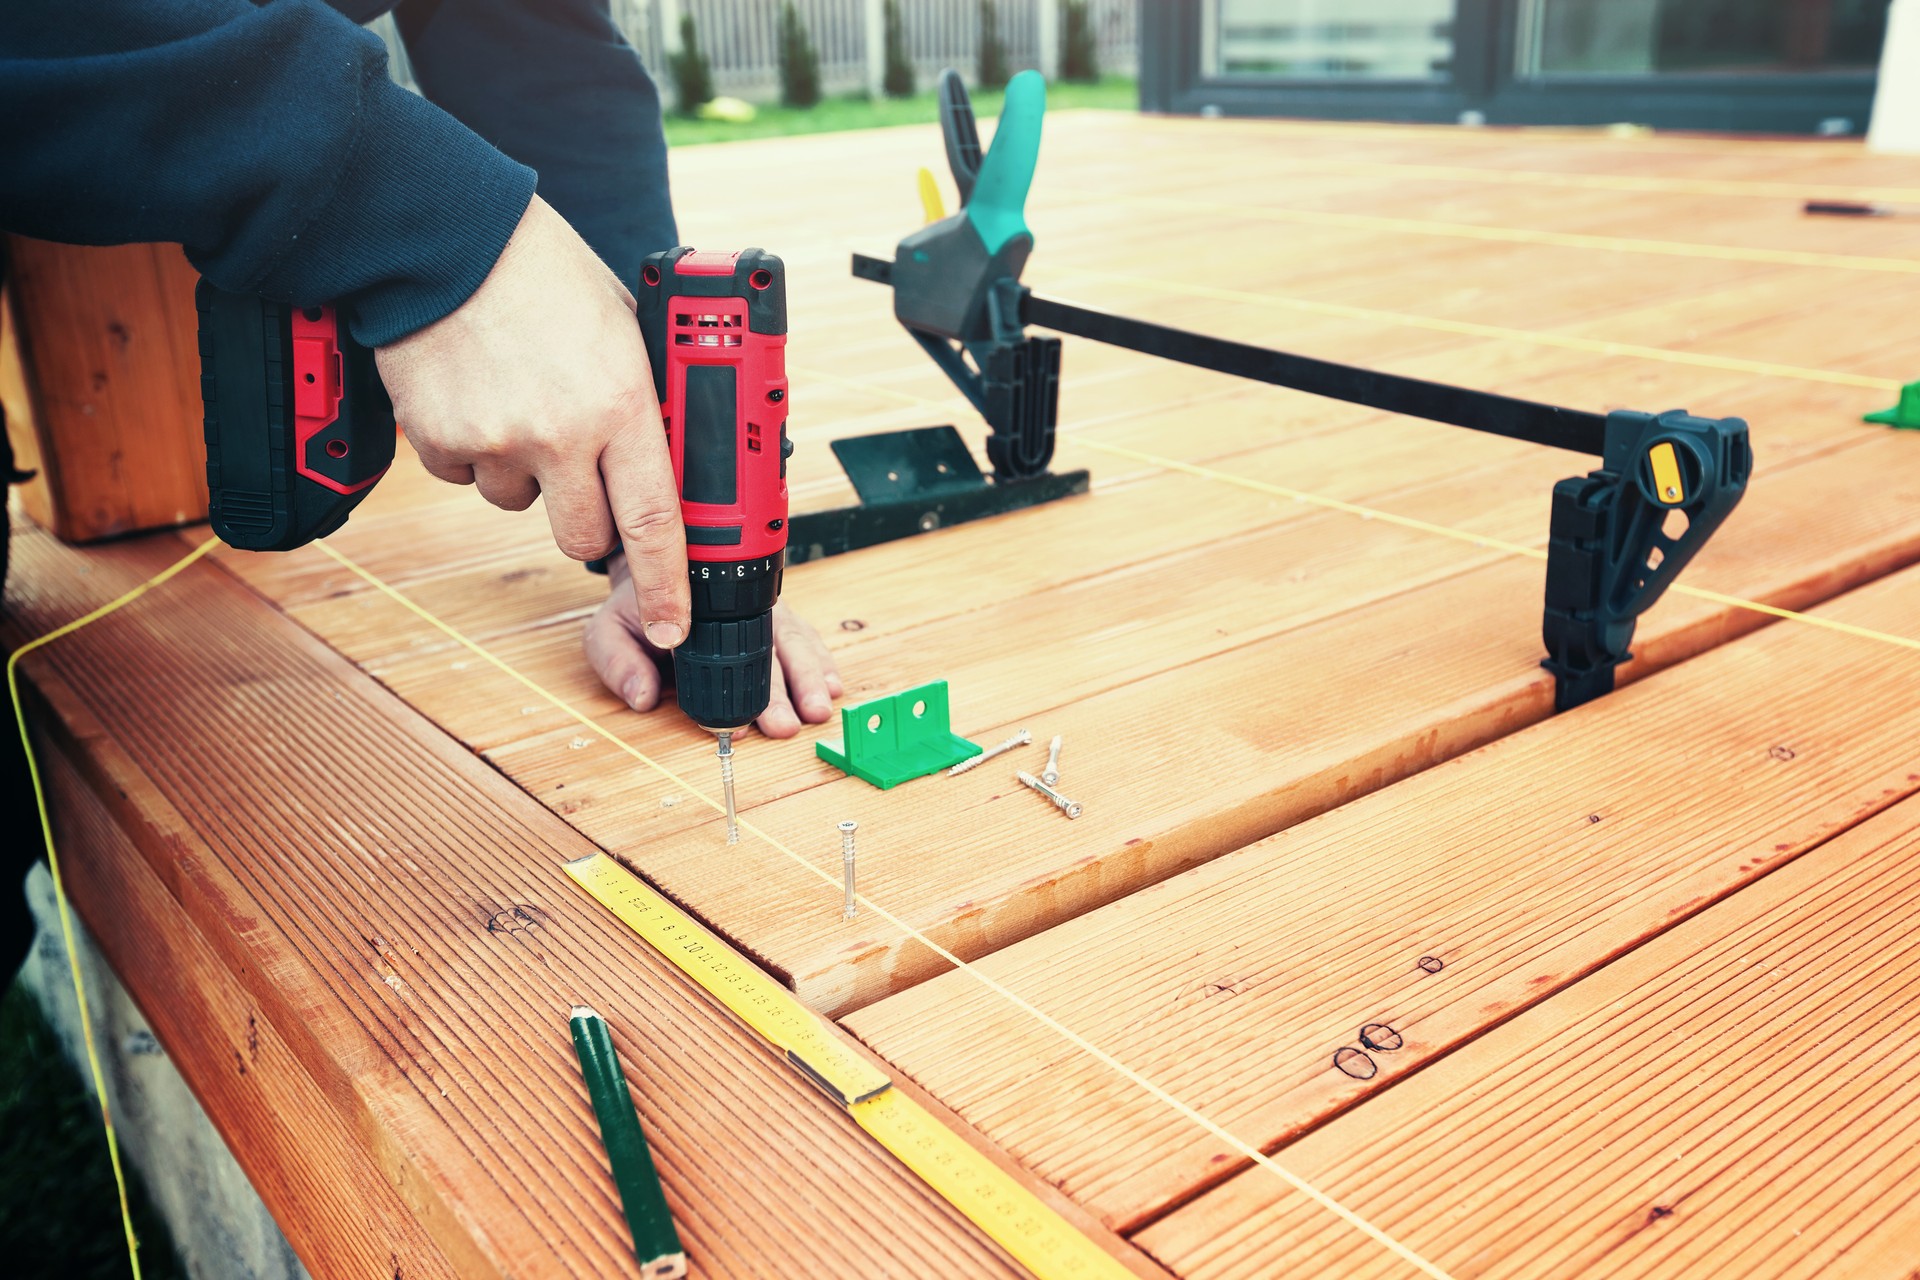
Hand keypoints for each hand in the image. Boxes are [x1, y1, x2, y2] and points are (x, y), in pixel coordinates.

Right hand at [376, 196, 690, 646]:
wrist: (445, 235)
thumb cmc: (541, 269)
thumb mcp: (622, 325)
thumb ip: (641, 395)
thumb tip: (662, 452)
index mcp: (620, 405)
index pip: (654, 521)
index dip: (666, 584)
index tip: (671, 624)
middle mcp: (560, 434)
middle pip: (582, 535)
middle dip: (586, 519)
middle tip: (578, 467)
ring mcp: (495, 441)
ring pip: (518, 503)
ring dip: (523, 472)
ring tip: (517, 397)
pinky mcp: (439, 440)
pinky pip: (465, 476)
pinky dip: (471, 449)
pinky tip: (476, 393)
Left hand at [584, 554, 844, 737]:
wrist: (656, 573)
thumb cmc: (633, 611)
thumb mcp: (608, 632)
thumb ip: (618, 663)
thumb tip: (642, 697)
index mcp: (693, 610)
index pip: (717, 651)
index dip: (730, 689)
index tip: (735, 723)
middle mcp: (734, 607)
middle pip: (765, 648)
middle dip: (779, 691)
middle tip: (787, 724)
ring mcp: (761, 608)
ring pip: (793, 639)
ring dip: (809, 677)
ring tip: (819, 708)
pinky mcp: (779, 613)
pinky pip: (806, 634)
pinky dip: (822, 660)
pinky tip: (833, 684)